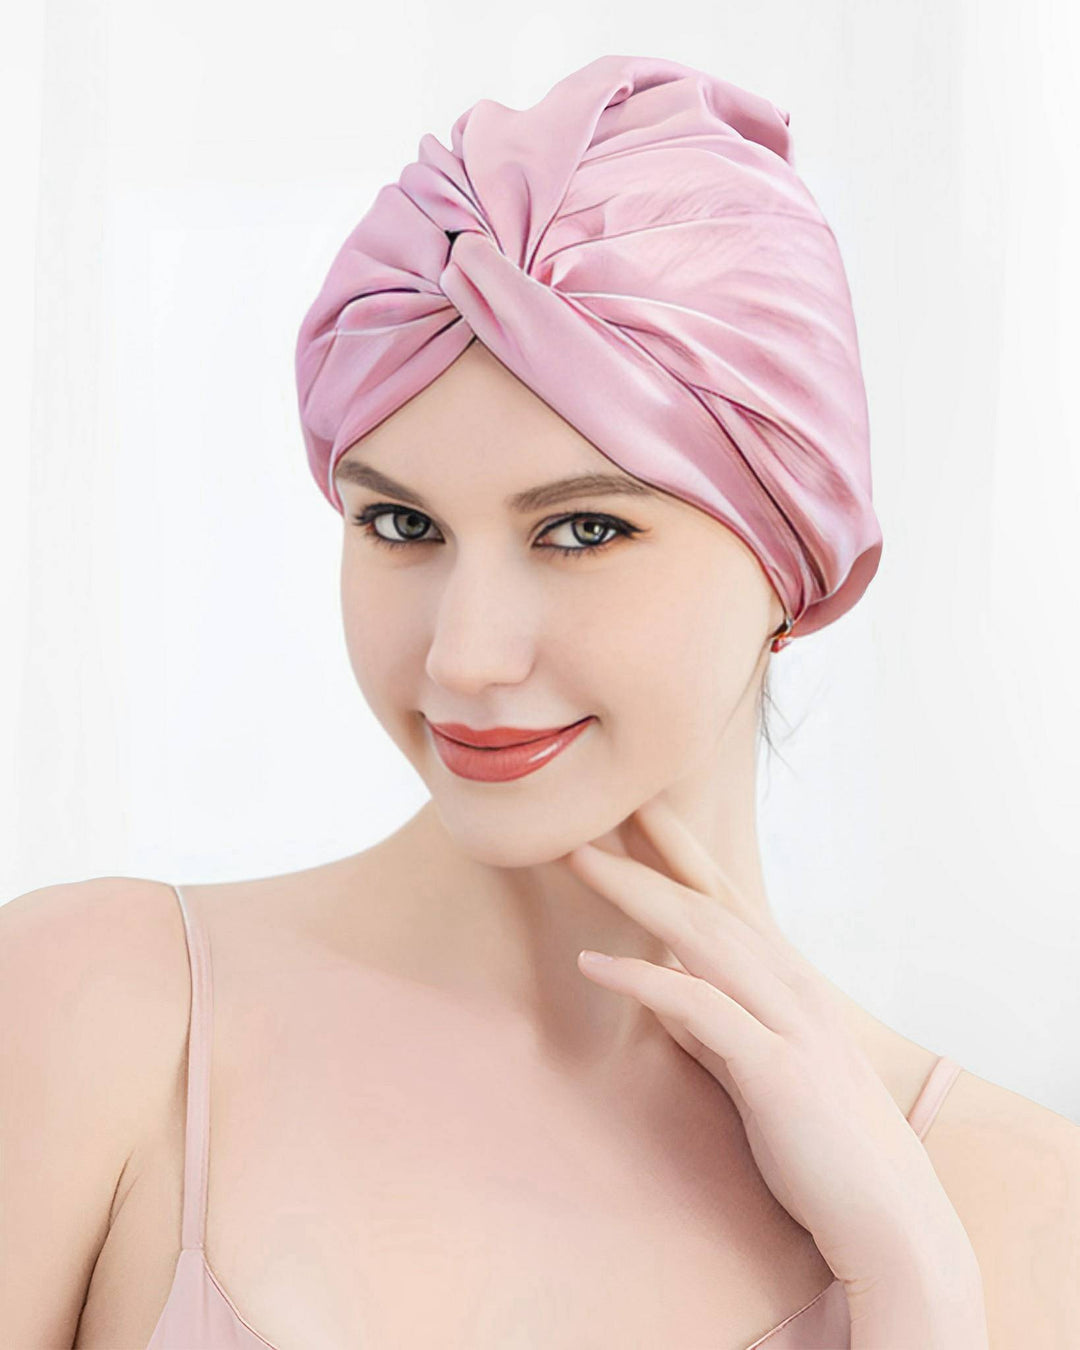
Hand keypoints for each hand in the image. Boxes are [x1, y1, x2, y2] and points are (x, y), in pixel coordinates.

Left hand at [563, 794, 975, 1293]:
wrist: (892, 1223)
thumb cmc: (824, 1150)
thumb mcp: (758, 1074)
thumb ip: (712, 1030)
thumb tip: (663, 997)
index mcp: (790, 984)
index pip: (727, 901)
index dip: (680, 853)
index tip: (635, 813)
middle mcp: (793, 988)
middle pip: (708, 902)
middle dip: (649, 852)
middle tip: (592, 812)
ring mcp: (789, 1023)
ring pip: (702, 936)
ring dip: (637, 891)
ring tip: (578, 860)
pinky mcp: (777, 1070)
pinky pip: (701, 1009)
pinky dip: (645, 980)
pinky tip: (593, 963)